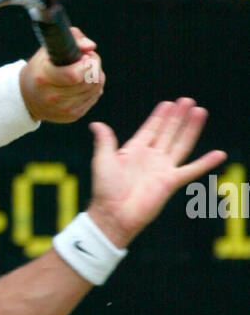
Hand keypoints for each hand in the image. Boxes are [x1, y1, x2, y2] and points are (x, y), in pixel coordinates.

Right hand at [19, 28, 104, 123]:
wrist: (27, 97)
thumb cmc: (41, 68)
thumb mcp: (49, 50)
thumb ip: (72, 38)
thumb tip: (90, 47)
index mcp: (44, 78)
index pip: (75, 75)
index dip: (87, 63)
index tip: (84, 57)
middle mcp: (53, 97)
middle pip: (90, 81)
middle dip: (95, 66)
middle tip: (87, 61)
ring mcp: (63, 109)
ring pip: (96, 89)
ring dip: (96, 76)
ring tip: (85, 71)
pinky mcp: (72, 116)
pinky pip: (94, 97)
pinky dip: (94, 88)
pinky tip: (84, 83)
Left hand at [87, 98, 224, 247]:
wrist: (113, 214)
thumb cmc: (104, 190)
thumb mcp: (102, 160)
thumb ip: (104, 140)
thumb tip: (95, 124)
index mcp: (134, 151)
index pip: (151, 129)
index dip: (160, 116)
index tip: (168, 103)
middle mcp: (151, 158)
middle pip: (168, 132)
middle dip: (178, 117)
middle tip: (187, 100)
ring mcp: (162, 169)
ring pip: (181, 144)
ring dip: (191, 128)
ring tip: (199, 111)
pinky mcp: (171, 182)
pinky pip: (192, 170)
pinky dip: (206, 162)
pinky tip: (219, 154)